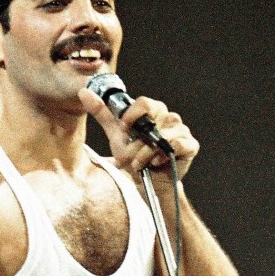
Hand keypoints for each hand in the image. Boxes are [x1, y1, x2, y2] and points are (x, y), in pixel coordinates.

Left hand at [78, 87, 198, 181]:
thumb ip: (103, 114)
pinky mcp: (190, 145)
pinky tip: (155, 162)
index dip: (132, 115)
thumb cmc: (134, 157)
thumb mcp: (116, 135)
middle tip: (130, 154)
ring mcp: (181, 131)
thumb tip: (84, 92)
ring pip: (164, 133)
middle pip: (155, 116)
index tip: (123, 129)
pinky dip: (163, 154)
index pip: (145, 102)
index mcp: (153, 111)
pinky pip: (179, 144)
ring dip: (146, 152)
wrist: (147, 183)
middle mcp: (169, 118)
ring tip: (139, 163)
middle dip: (138, 139)